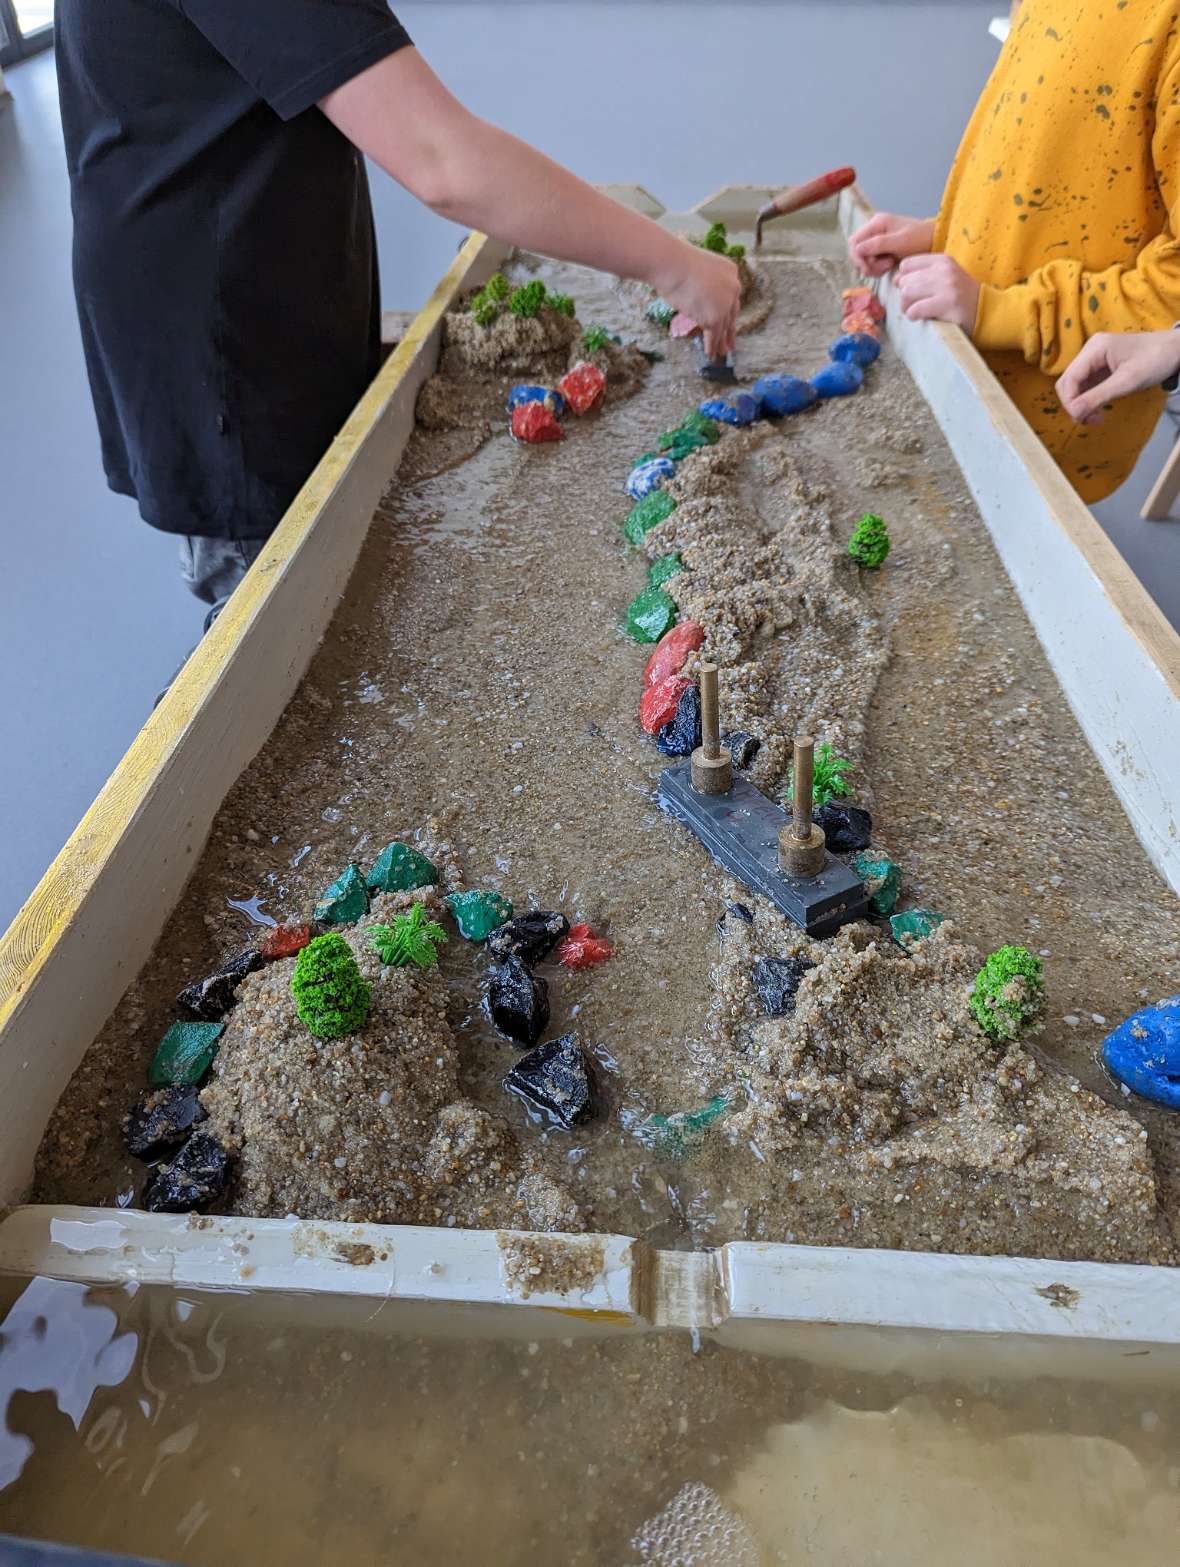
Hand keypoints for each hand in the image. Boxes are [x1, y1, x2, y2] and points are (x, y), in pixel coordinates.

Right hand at [656, 245, 740, 358]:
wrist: (672, 264)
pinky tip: (710, 354)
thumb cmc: (676, 263)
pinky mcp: (715, 317)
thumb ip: (702, 284)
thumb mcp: (697, 269)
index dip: (727, 310)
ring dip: (721, 342)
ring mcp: (726, 303)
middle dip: (730, 330)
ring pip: (723, 327)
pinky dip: (711, 346)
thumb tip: (695, 297)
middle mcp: (733, 287)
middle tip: (730, 342)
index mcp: (730, 271)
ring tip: (721, 353)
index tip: (728, 320)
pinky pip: (714, 335)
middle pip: (731, 313)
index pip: (730, 294)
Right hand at [848, 213, 935, 276]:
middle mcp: (875, 228)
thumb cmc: (921, 239)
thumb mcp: (901, 242)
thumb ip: (878, 244)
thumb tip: (857, 249)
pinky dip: (877, 267)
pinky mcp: (882, 247)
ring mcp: (878, 238)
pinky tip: (889, 265)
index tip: (868, 269)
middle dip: (866, 263)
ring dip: (872, 266)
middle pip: (857, 251)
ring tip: (889, 265)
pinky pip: (871, 260)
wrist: (936, 242)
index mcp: (878, 222)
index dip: (858, 257)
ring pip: (863, 258)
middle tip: (882, 269)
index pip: (854, 242)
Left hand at [895, 253, 980, 330]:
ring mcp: (947, 286)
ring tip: (916, 313)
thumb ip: (922, 275)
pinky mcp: (948, 304)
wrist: (987, 311)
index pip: (906, 265)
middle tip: (914, 307)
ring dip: (907, 307)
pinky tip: (922, 318)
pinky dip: (913, 316)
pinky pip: (916, 309)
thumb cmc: (960, 298)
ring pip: (907, 293)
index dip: (903, 280)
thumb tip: (895, 280)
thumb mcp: (944, 278)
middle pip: (904, 281)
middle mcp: (944, 270)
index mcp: (942, 260)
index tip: (911, 292)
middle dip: (904, 297)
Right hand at [1056, 331, 1179, 423]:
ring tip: (1096, 417)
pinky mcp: (1100, 365)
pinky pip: (1086, 384)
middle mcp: (1090, 350)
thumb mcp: (1128, 381)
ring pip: (1075, 385)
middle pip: (1068, 382)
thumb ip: (1099, 396)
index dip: (1070, 402)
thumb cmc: (1155, 361)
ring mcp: (1094, 357)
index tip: (1082, 419)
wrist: (1175, 350)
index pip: (1069, 379)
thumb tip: (1074, 414)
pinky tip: (1099, 408)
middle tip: (1089, 420)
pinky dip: (1089, 399)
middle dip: (1074, 404)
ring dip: (1080, 403)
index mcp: (1094, 349)